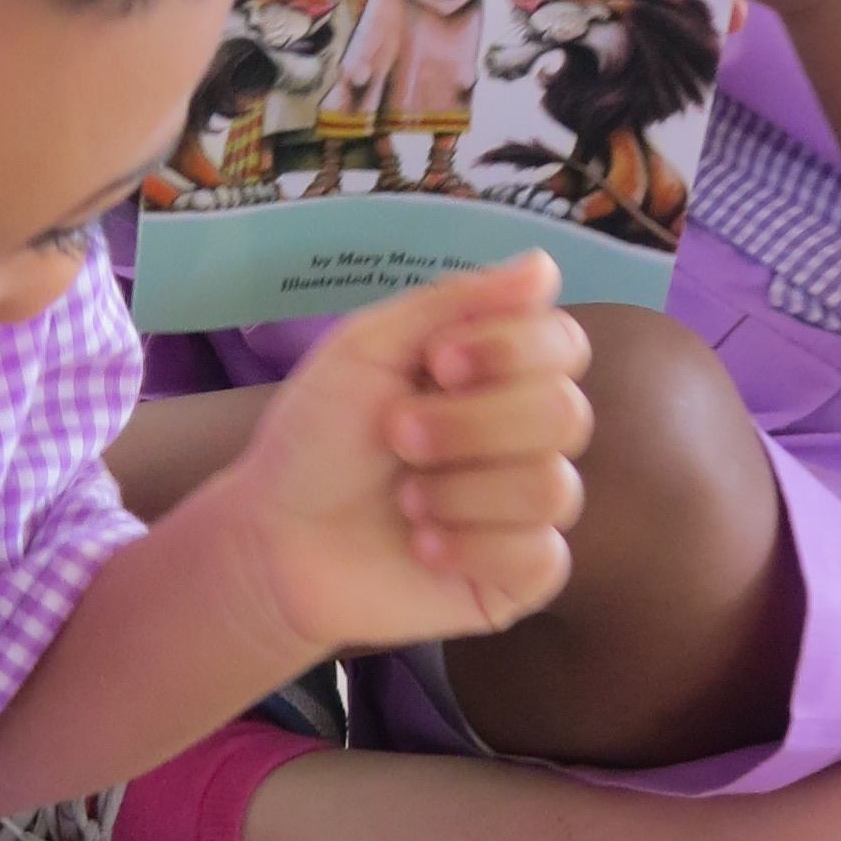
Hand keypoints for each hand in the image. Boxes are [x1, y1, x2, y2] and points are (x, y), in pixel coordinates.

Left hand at [220, 250, 591, 650]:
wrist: (274, 539)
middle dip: (471, 426)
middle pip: (565, 414)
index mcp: (496, 373)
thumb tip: (543, 264)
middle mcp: (524, 436)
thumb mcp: (367, 349)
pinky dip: (472, 547)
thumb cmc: (316, 438)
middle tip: (398, 436)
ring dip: (460, 491)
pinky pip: (542, 557)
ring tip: (404, 500)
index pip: (564, 343)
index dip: (512, 350)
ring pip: (553, 487)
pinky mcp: (518, 576)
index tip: (437, 363)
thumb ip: (453, 302)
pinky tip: (422, 547)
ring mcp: (525, 509)